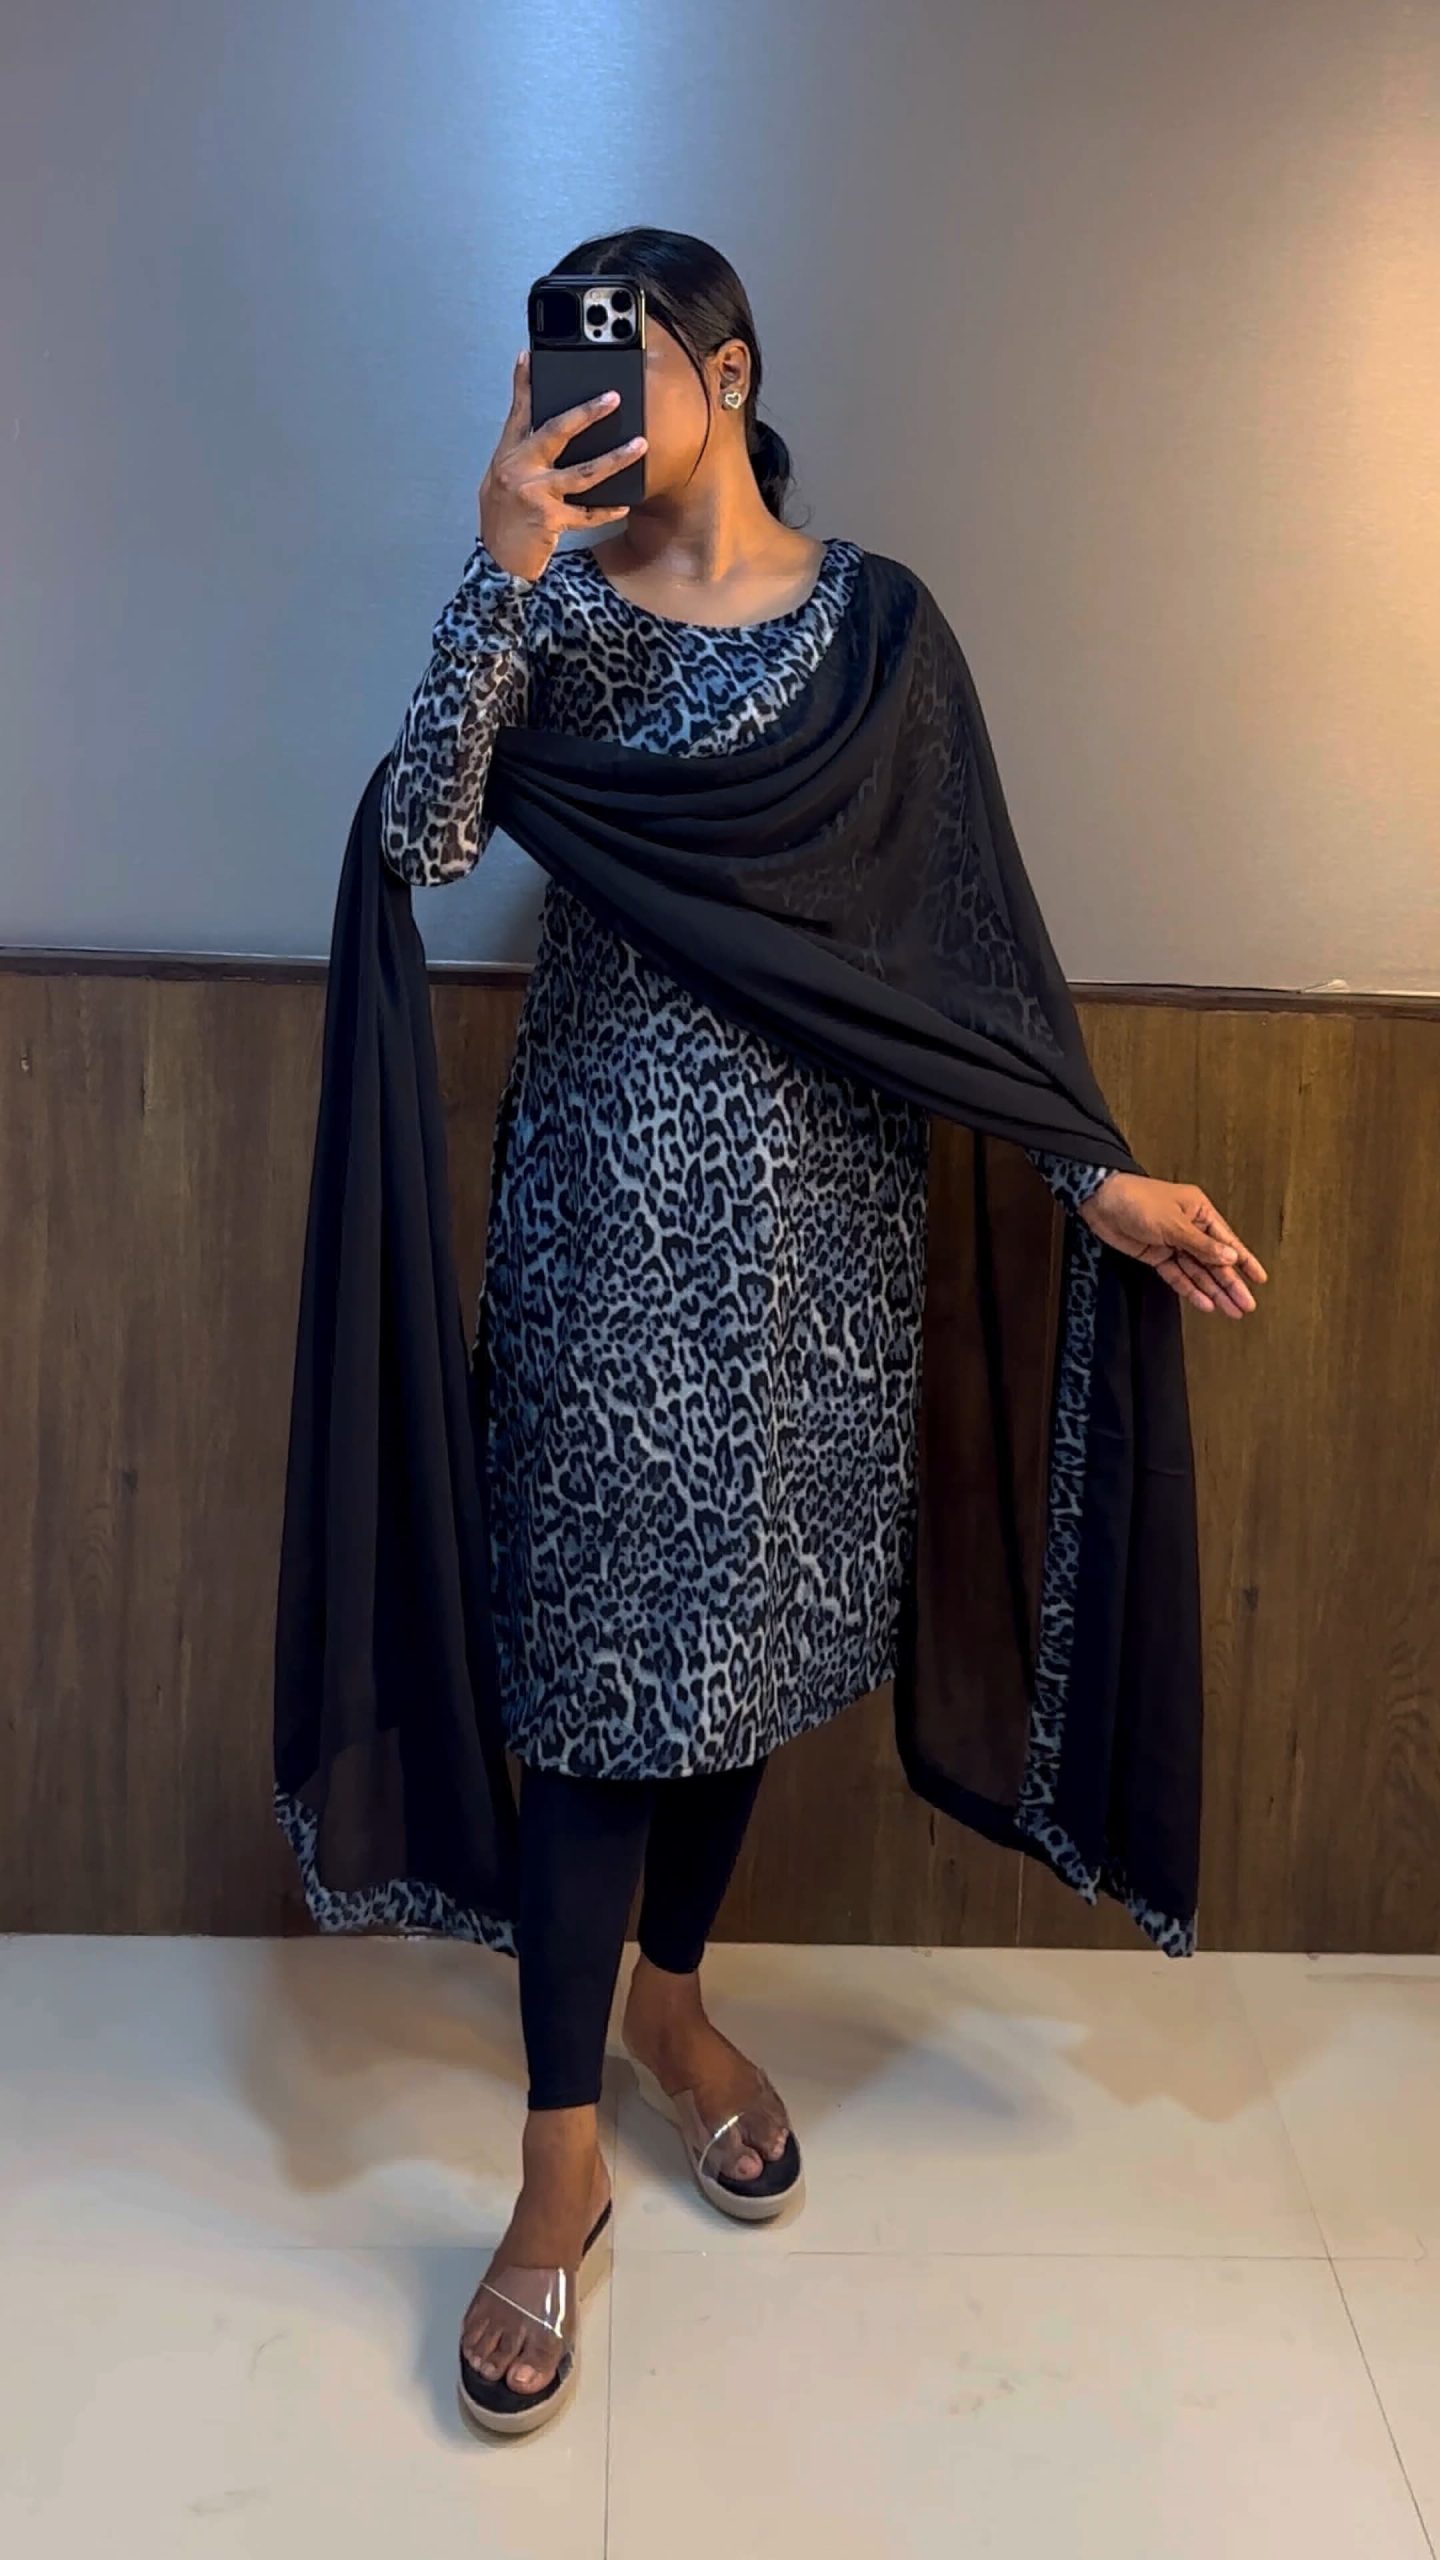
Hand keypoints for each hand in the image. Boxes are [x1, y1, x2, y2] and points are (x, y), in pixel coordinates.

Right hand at [477, 351, 646, 583]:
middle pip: (556, 433)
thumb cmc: (502, 516)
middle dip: (587, 413)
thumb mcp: (502, 478)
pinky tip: (624, 503)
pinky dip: (606, 510)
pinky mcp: (550, 520)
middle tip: (613, 398)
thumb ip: (520, 452)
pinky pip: (586, 513)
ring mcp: (535, 495)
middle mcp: (519, 470)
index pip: (518, 413)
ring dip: (616, 459)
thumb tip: (541, 428)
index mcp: (508, 455)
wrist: (497, 558)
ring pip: (584, 473)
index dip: (523, 384)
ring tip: (639, 445)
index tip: (530, 357)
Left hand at [1077, 1173, 1267, 1316]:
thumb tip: (1230, 1258)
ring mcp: (1173, 1243)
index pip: (1227, 1241)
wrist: (1101, 1202)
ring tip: (1230, 1311)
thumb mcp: (1173, 1223)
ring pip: (1198, 1271)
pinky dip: (1190, 1289)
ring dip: (1213, 1291)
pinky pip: (1178, 1275)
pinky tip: (1204, 1302)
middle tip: (1245, 1305)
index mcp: (1199, 1212)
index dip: (1244, 1261)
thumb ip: (1202, 1245)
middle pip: (1214, 1261)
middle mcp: (1189, 1228)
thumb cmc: (1137, 1200)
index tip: (1260, 1279)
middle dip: (1230, 1284)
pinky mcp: (1157, 1255)